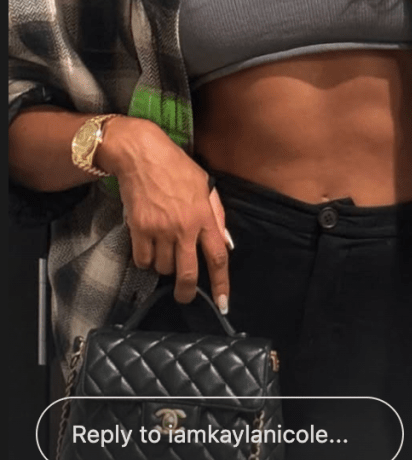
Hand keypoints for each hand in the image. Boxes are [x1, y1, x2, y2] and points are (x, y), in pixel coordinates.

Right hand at [100, 116, 230, 309]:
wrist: (142, 155)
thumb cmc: (177, 167)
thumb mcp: (205, 185)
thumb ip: (216, 215)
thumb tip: (225, 243)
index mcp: (204, 216)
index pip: (218, 257)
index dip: (221, 284)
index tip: (222, 303)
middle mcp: (184, 227)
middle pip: (187, 273)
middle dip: (186, 292)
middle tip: (183, 296)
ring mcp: (160, 229)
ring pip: (162, 268)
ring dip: (163, 266)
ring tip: (163, 250)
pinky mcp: (139, 229)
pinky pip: (142, 260)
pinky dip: (145, 260)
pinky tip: (147, 247)